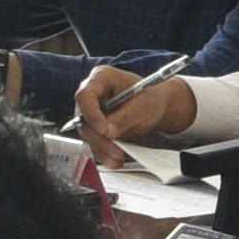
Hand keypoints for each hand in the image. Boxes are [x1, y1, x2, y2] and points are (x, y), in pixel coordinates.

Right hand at [75, 68, 201, 152]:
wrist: (154, 106)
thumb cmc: (149, 97)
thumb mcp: (143, 104)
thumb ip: (125, 116)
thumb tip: (108, 132)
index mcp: (101, 78)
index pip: (85, 95)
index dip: (91, 114)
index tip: (104, 130)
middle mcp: (92, 94)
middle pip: (83, 118)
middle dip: (99, 138)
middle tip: (116, 150)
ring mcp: (91, 112)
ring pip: (88, 134)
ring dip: (102, 149)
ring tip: (119, 158)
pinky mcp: (95, 128)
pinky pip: (94, 143)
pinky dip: (105, 154)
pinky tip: (115, 160)